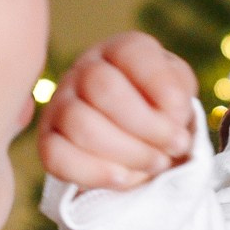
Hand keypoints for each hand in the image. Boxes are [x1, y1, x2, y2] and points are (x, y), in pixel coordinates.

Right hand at [37, 32, 198, 190]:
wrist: (141, 145)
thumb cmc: (162, 113)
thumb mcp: (179, 94)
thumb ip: (177, 97)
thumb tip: (168, 117)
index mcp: (121, 50)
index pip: (132, 53)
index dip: (161, 86)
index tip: (182, 118)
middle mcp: (85, 69)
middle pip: (103, 88)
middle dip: (147, 125)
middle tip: (175, 147)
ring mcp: (60, 104)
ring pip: (81, 124)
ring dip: (128, 152)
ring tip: (157, 164)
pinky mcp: (47, 139)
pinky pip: (55, 156)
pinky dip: (93, 172)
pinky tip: (124, 179)